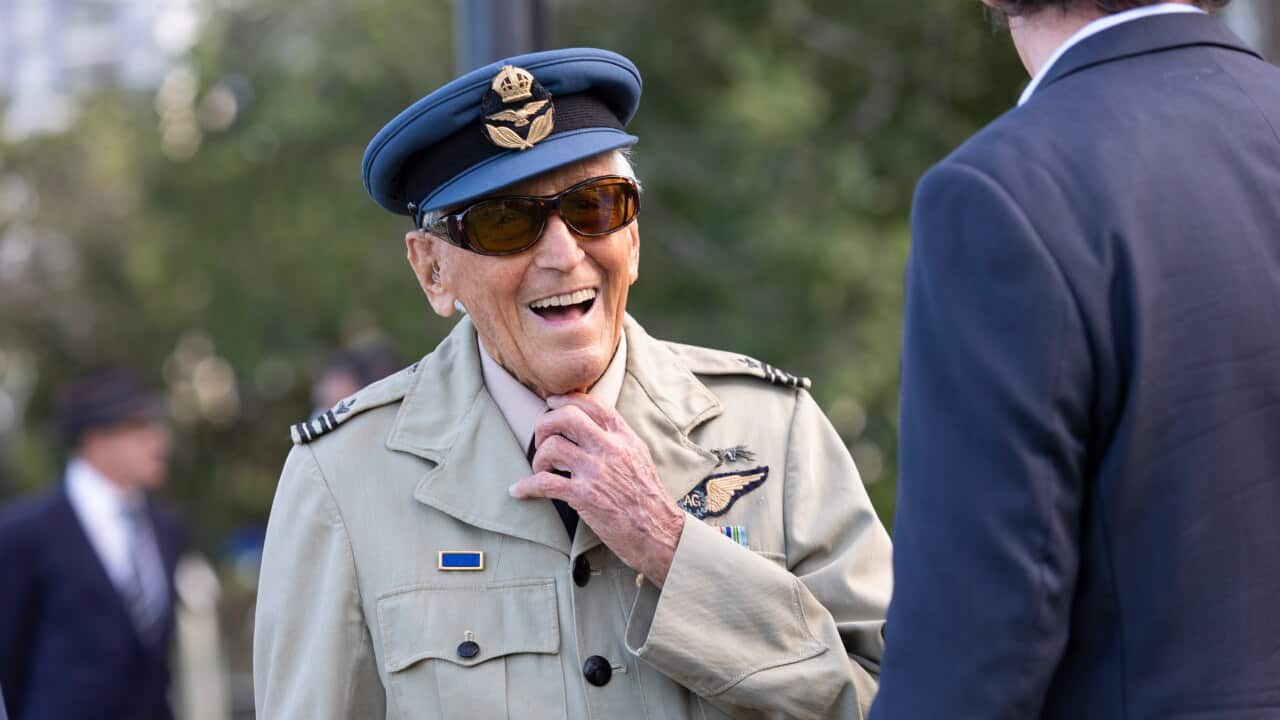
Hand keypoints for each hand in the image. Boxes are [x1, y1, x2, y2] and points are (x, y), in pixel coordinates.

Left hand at [509, 393, 684, 586]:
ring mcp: (597, 471)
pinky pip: (545, 483)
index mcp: (624, 438)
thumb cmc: (648, 498)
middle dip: (544, 424)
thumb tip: (594, 426)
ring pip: (552, 447)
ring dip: (537, 458)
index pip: (593, 405)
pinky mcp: (585, 496)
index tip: (551, 403)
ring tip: (540, 470)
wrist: (659, 532)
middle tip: (541, 440)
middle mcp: (610, 449)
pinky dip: (526, 486)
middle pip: (567, 417)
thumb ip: (618, 439)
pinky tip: (519, 490)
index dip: (566, 399)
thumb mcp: (639, 457)